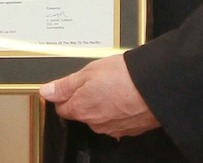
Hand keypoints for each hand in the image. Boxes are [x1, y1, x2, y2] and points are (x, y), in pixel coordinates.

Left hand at [39, 54, 158, 137]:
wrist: (155, 87)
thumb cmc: (124, 77)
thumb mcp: (88, 72)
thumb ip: (65, 84)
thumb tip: (47, 91)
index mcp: (81, 109)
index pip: (62, 107)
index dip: (64, 95)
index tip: (69, 87)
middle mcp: (95, 123)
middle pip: (81, 112)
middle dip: (85, 98)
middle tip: (97, 80)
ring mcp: (112, 128)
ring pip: (100, 116)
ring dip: (103, 103)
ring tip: (114, 85)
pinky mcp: (129, 129)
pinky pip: (117, 119)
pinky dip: (118, 109)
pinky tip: (125, 95)